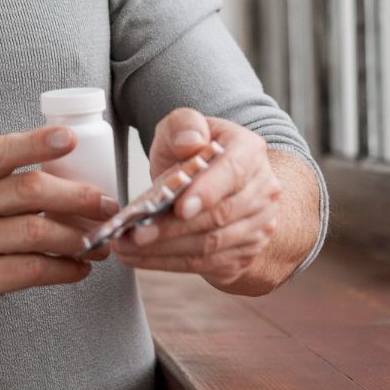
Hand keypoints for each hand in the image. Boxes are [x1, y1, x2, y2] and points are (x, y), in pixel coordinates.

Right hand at [0, 127, 117, 345]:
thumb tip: (63, 179)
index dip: (36, 142)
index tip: (69, 138)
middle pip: (29, 190)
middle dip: (77, 196)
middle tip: (107, 205)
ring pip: (36, 231)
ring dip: (79, 237)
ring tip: (101, 243)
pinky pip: (32, 270)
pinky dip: (64, 269)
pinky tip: (79, 269)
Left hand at [110, 109, 281, 289]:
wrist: (212, 182)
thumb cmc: (194, 153)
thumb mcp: (182, 126)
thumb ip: (184, 125)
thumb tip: (191, 143)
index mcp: (249, 151)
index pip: (232, 172)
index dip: (207, 191)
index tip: (180, 207)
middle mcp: (262, 191)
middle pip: (218, 216)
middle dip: (172, 228)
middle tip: (135, 233)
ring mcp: (257, 226)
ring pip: (210, 245)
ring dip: (165, 250)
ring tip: (127, 246)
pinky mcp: (243, 253)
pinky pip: (205, 264)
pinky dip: (168, 263)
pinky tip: (140, 257)